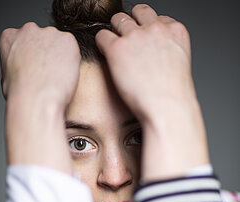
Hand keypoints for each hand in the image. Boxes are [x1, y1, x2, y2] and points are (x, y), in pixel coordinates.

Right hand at [0, 22, 79, 106]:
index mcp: (10, 37)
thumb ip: (17, 63)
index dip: (32, 56)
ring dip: (60, 57)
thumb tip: (25, 68)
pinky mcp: (68, 40)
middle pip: (42, 39)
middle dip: (46, 54)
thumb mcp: (8, 76)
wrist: (37, 101)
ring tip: (58, 77)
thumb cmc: (21, 95)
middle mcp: (29, 30)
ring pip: (59, 43)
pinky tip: (66, 75)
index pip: (24, 40)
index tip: (36, 68)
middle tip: (49, 74)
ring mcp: (49, 33)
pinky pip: (73, 49)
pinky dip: (72, 61)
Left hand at [96, 4, 209, 179]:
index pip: (158, 17)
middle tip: (128, 41)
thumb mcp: (179, 64)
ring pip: (118, 19)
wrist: (167, 108)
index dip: (149, 29)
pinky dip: (102, 43)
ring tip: (116, 49)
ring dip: (116, 31)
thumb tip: (155, 53)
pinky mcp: (117, 48)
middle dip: (132, 23)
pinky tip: (106, 56)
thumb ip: (168, 51)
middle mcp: (156, 28)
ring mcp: (135, 36)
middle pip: (138, 12)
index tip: (145, 41)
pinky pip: (102, 35)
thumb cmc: (173, 96)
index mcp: (175, 30)